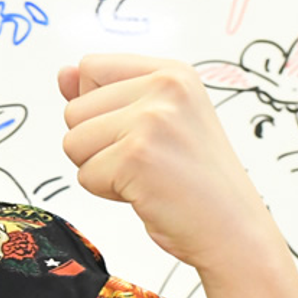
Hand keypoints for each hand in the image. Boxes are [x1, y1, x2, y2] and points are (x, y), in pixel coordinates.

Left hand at [58, 54, 279, 274]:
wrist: (234, 230)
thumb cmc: (196, 180)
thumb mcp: (156, 120)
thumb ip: (106, 93)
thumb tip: (63, 73)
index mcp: (173, 72)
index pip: (91, 67)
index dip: (98, 107)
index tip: (138, 131)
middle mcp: (165, 87)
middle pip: (74, 110)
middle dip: (97, 144)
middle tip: (147, 161)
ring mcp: (151, 120)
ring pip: (72, 142)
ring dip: (100, 168)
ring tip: (145, 175)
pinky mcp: (136, 156)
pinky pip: (84, 175)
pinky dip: (107, 192)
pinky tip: (147, 192)